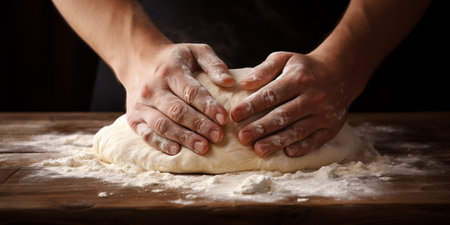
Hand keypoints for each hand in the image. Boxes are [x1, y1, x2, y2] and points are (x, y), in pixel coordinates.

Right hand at [122, 43, 234, 154]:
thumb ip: (214, 64)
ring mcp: (141, 104)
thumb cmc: (174, 60)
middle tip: (218, 136)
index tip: (224, 118)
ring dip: (184, 137)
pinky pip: (146, 133)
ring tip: (203, 147)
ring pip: (162, 124)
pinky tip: (176, 150)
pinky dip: (160, 144)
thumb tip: (230, 82)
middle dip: (199, 125)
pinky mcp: (133, 117)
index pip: (191, 91)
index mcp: (170, 70)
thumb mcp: (195, 52)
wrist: (138, 60)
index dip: (208, 105)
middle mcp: (153, 87)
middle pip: (177, 110)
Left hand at [231, 52, 349, 157]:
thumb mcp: (284, 59)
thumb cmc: (303, 68)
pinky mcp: (332, 127)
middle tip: (243, 138)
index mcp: (299, 78)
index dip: (252, 105)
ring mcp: (325, 113)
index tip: (235, 115)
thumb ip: (264, 69)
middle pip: (284, 115)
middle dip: (261, 127)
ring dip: (277, 142)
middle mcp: (314, 96)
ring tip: (259, 150)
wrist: (339, 73)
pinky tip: (287, 153)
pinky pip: (316, 140)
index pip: (272, 94)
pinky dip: (302, 148)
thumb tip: (244, 84)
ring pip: (298, 130)